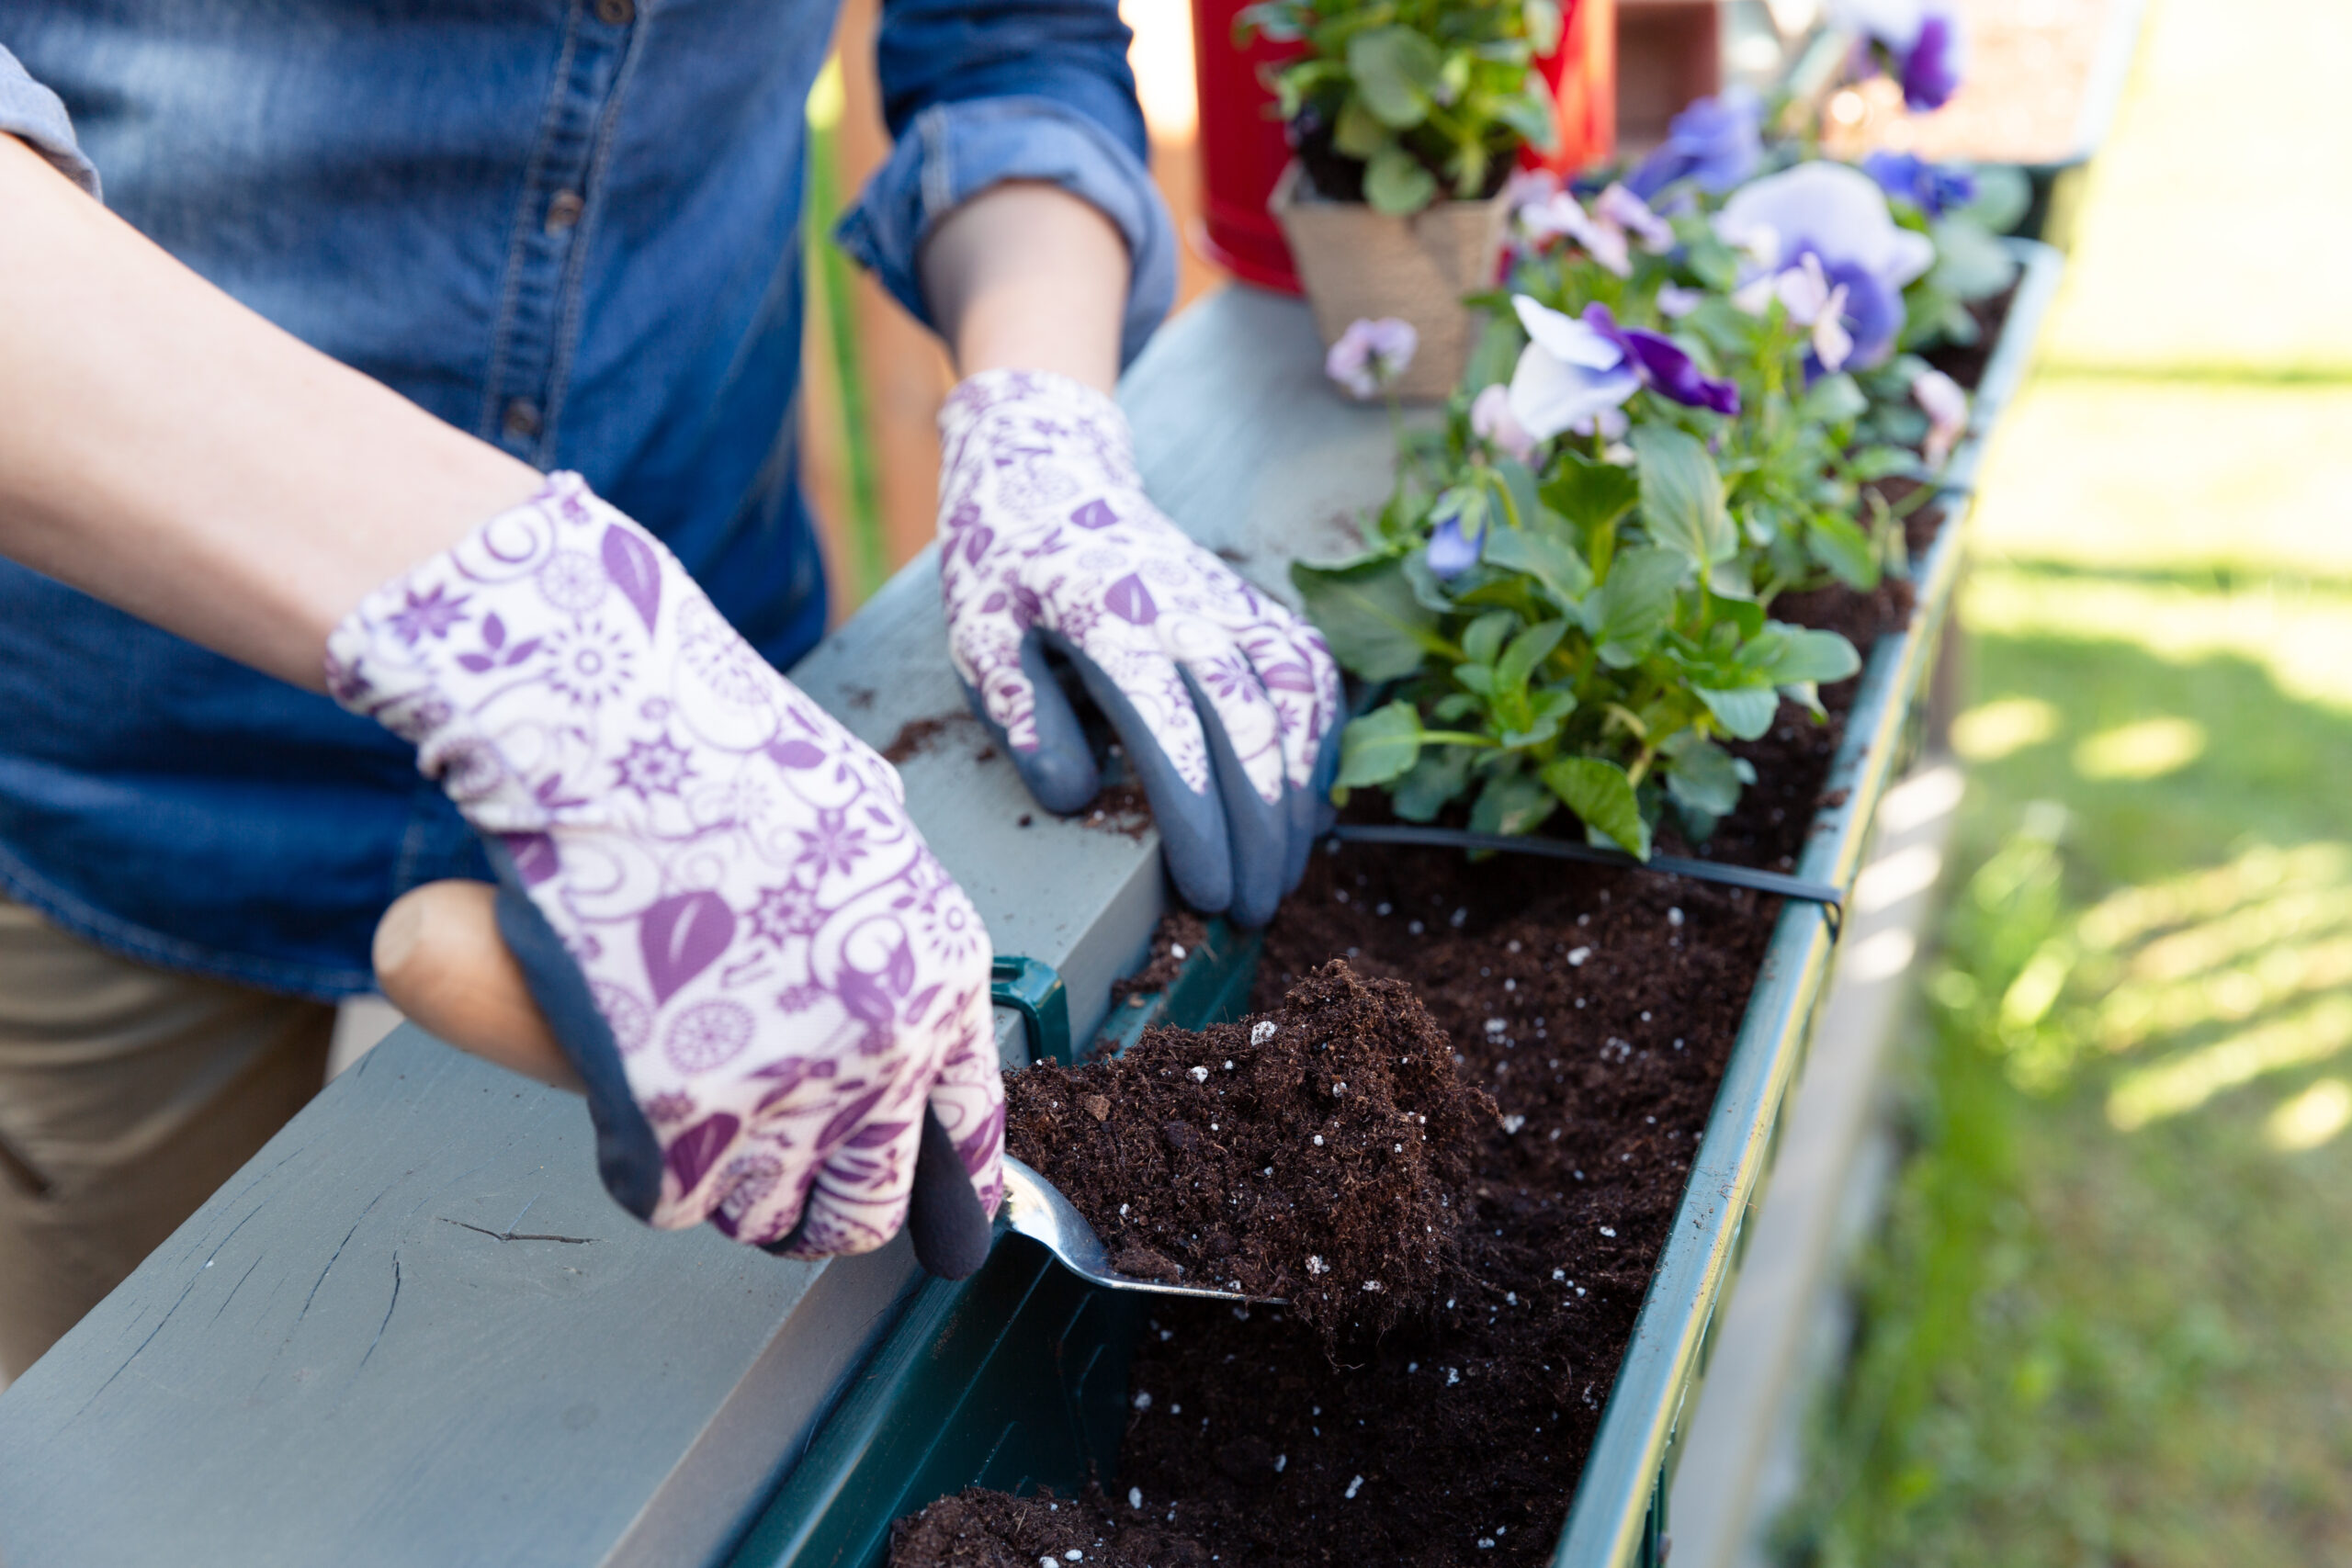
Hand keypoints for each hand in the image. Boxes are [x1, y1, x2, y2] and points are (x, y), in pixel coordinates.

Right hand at [328, 475, 1003, 1258]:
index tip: (934, 1220)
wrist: (612, 734)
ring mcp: (786, 1090)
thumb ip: (880, 926)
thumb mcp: (860, 830)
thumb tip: (867, 991)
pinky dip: (641, 1169)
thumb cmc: (720, 759)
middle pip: (866, 1203)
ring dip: (725, 1186)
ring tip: (687, 1113)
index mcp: (941, 974)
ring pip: (765, 1216)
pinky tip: (623, 1104)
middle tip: (772, 1174)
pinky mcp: (680, 1119)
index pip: (965, 1125)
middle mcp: (885, 1048)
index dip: (945, 1182)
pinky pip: (669, 1201)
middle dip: (818, 1201)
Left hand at [937, 369, 1342, 925]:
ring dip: (1298, 797)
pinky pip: (1313, 676)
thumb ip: (1022, 716)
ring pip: (1297, 701)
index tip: (1206, 892)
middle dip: (1260, 832)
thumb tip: (1071, 797)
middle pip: (1249, 727)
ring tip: (1284, 874)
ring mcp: (1232, 603)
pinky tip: (1308, 804)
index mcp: (1111, 620)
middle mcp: (1187, 609)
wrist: (1053, 475)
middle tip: (1252, 912)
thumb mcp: (980, 640)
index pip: (1173, 734)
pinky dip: (1322, 743)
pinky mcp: (1256, 606)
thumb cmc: (1009, 573)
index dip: (1198, 823)